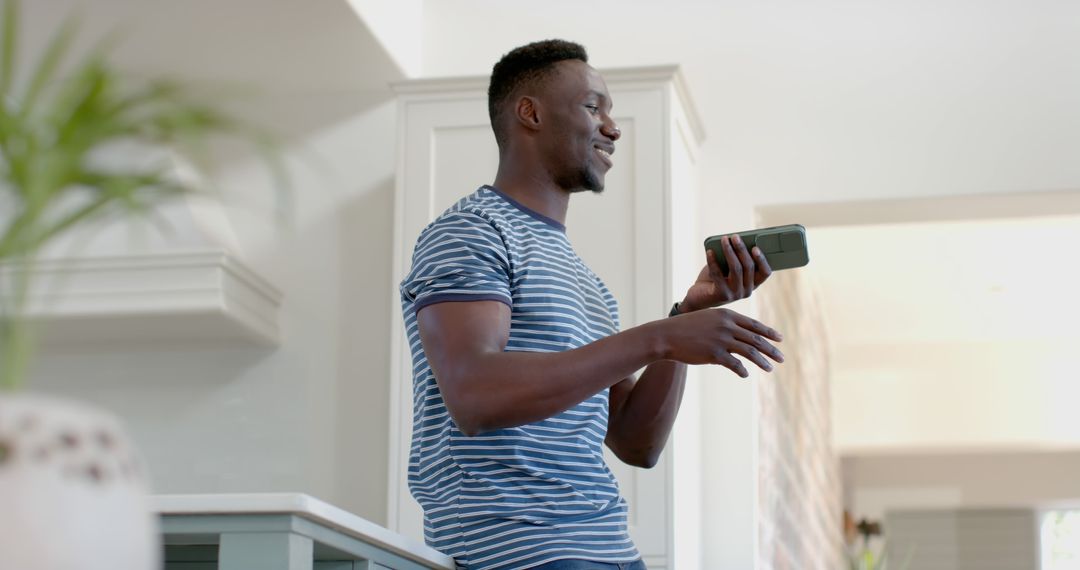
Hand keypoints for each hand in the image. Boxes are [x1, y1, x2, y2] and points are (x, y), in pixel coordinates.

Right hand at [662, 308, 783, 377]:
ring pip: (749, 351)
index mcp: (727, 315)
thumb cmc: (685, 328)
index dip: (769, 332)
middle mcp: (727, 326)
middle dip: (771, 349)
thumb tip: (739, 338)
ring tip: (770, 368)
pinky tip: (745, 374)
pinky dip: (742, 370)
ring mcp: (721, 340)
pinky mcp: (714, 354)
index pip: (754, 324)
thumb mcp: (708, 319)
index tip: (780, 339)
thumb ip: (724, 325)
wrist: (666, 335)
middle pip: (756, 338)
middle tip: (782, 358)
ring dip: (762, 361)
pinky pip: (734, 364)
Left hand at [679, 235, 771, 311]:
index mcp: (753, 283)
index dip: (762, 260)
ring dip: (729, 251)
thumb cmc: (715, 279)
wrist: (699, 297)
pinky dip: (713, 261)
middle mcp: (747, 291)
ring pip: (736, 269)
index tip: (755, 247)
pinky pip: (718, 274)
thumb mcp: (727, 268)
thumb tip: (735, 241)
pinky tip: (709, 251)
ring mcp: (735, 294)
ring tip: (723, 240)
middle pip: (749, 267)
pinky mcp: (722, 295)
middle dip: (742, 249)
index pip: (765, 272)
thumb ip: (734, 259)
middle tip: (735, 237)